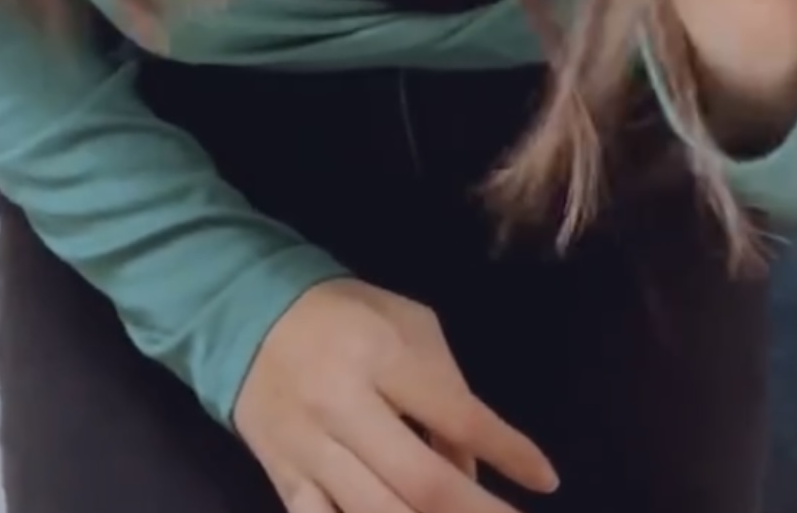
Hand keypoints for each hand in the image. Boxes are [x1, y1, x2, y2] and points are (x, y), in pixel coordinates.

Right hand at [233, 278, 558, 511]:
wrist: (248, 314)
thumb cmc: (347, 317)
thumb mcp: (408, 326)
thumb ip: (446, 392)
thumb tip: (474, 472)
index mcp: (382, 355)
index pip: (456, 414)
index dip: (507, 451)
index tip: (547, 480)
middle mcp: (344, 405)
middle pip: (420, 481)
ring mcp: (310, 449)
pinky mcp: (284, 478)